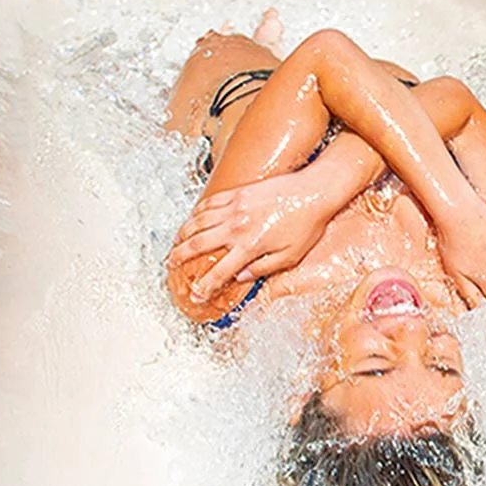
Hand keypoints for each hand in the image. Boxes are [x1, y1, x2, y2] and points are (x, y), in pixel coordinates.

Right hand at [168, 168, 342, 303]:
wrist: (314, 191)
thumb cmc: (306, 225)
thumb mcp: (289, 256)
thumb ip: (263, 269)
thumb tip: (240, 277)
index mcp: (250, 246)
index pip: (219, 272)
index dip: (204, 286)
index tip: (195, 295)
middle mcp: (237, 227)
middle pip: (198, 244)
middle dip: (180, 256)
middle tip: (171, 264)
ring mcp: (235, 207)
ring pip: (198, 221)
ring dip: (183, 234)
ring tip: (176, 242)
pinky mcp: (238, 192)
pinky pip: (209, 203)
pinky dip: (197, 212)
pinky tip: (192, 218)